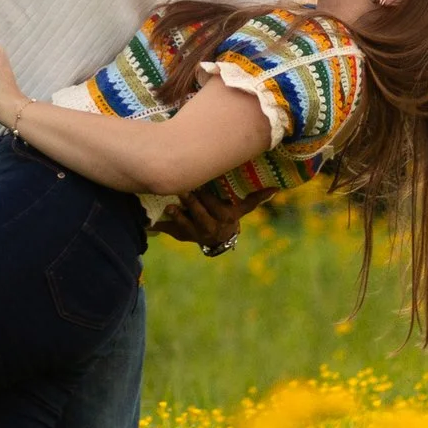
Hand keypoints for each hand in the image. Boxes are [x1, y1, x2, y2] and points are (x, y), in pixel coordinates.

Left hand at [155, 187, 274, 250]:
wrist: (218, 240)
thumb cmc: (229, 217)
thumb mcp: (242, 209)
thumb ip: (255, 198)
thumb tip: (277, 188)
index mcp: (226, 219)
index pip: (219, 210)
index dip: (210, 200)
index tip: (201, 187)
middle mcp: (211, 228)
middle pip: (202, 217)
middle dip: (193, 205)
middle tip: (183, 190)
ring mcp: (195, 234)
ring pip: (187, 227)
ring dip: (178, 217)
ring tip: (171, 207)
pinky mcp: (180, 235)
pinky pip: (169, 231)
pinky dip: (160, 226)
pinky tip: (150, 221)